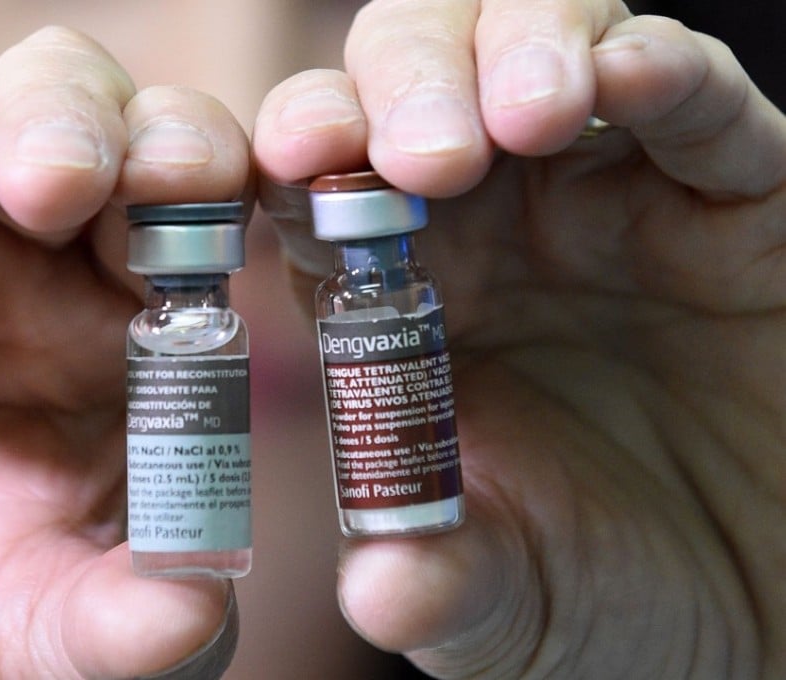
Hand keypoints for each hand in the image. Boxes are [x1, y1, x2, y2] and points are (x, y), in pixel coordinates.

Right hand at [0, 27, 248, 678]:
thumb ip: (116, 623)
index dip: (195, 157)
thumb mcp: (35, 632)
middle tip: (54, 187)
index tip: (192, 184)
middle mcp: (18, 263)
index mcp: (117, 317)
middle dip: (66, 123)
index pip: (180, 186)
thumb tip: (193, 608)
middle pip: (63, 102)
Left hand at [254, 2, 785, 676]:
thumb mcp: (506, 597)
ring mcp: (609, 191)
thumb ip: (439, 580)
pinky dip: (660, 72)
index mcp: (397, 293)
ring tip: (520, 120)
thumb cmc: (611, 586)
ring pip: (543, 43)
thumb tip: (379, 591)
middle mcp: (490, 221)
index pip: (318, 181)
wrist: (760, 603)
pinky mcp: (732, 189)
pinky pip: (693, 98)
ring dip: (519, 53)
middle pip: (414, 79)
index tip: (293, 159)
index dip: (302, 150)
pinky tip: (630, 79)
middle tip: (417, 157)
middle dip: (404, 87)